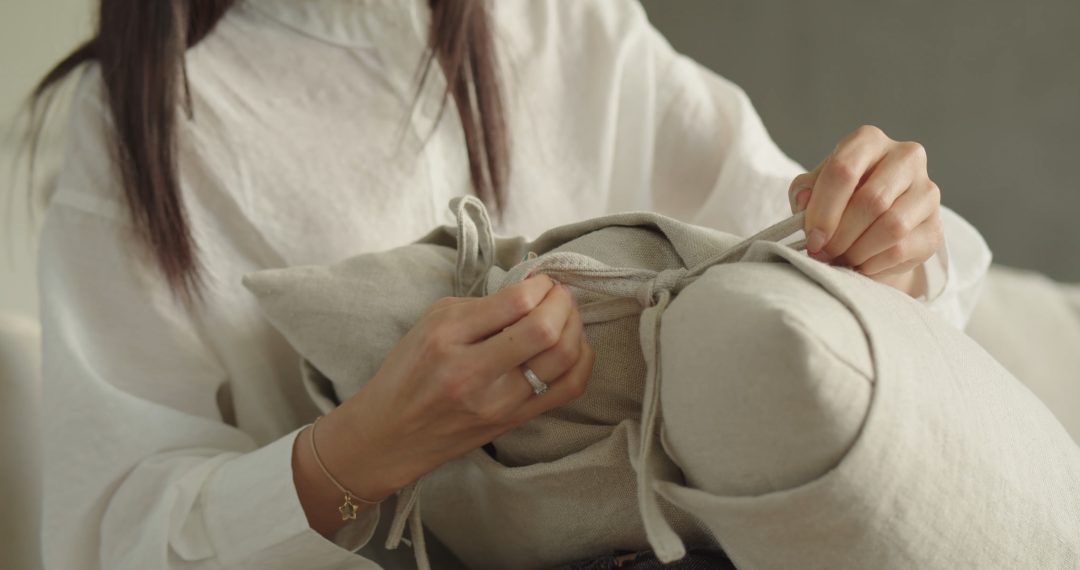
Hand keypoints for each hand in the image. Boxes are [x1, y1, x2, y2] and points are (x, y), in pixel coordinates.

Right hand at [298, 274, 593, 532]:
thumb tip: (531, 291)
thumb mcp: (430, 324)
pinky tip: (573, 346)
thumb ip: (481, 306)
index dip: (541, 284)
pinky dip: (581, 360)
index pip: (515, 302)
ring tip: (566, 316)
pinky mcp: (514, 422)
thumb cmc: (408, 373)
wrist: (390, 435)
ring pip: (563, 358)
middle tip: (559, 295)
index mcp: (447, 337)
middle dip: (563, 302)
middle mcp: (473, 372)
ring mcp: (498, 402)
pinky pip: (568, 389)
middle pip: (545, 330)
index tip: (541, 281)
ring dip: (575, 327)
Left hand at [789, 125, 943, 295]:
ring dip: (857, 252)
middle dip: (840, 235)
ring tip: (841, 260)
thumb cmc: (838, 202)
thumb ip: (804, 192)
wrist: (872, 228)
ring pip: (891, 226)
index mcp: (868, 140)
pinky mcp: (935, 227)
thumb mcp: (813, 191)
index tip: (812, 239)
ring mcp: (927, 190)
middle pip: (870, 201)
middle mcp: (905, 157)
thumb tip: (803, 201)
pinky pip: (902, 249)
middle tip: (823, 254)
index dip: (823, 210)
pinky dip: (873, 264)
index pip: (843, 170)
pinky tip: (860, 265)